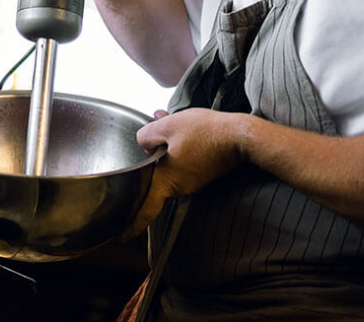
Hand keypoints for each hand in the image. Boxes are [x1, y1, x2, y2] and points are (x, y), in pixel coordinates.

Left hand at [121, 108, 247, 239]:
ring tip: (164, 126)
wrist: (240, 136)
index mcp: (167, 181)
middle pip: (155, 181)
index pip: (146, 210)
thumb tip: (144, 141)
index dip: (132, 225)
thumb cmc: (207, 133)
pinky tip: (182, 130)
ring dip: (165, 150)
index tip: (122, 237)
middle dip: (149, 163)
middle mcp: (181, 186)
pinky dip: (179, 147)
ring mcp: (194, 180)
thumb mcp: (167, 126)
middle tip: (147, 148)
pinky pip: (184, 161)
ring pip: (170, 167)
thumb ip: (147, 135)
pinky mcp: (203, 172)